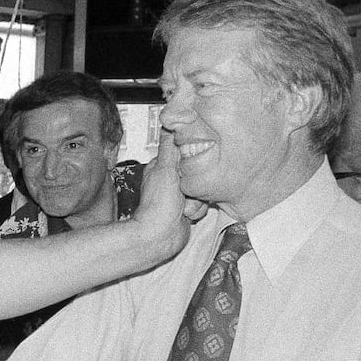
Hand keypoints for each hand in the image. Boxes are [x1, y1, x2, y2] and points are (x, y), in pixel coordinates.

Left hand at [132, 133, 195, 261]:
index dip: (191, 160)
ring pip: (202, 189)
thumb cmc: (158, 206)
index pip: (185, 154)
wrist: (159, 236)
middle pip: (198, 173)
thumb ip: (170, 148)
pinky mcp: (188, 209)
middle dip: (195, 185)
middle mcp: (171, 180)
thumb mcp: (166, 170)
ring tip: (183, 206)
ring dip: (196, 200)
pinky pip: (203, 204)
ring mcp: (179, 196)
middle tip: (183, 192)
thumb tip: (170, 124)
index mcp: (162, 167)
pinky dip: (197, 210)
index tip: (190, 167)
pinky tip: (186, 214)